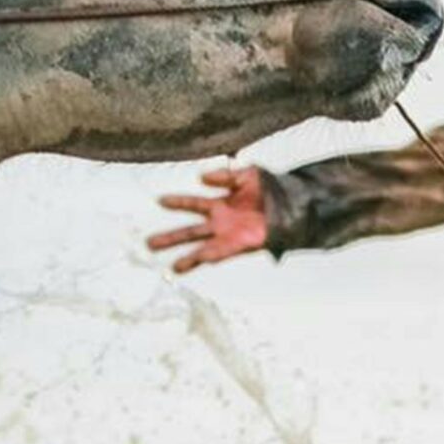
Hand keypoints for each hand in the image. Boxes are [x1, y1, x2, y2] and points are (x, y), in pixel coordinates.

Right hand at [146, 165, 269, 273]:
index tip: (159, 201)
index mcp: (220, 204)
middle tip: (149, 243)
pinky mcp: (240, 246)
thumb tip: (201, 177)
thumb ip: (225, 175)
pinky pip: (222, 252)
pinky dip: (211, 255)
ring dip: (187, 258)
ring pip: (202, 248)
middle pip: (190, 231)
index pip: (193, 203)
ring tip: (172, 268)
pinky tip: (201, 260)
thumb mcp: (248, 175)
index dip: (177, 202)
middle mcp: (220, 223)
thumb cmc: (271, 190)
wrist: (294, 205)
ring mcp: (229, 236)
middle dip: (170, 237)